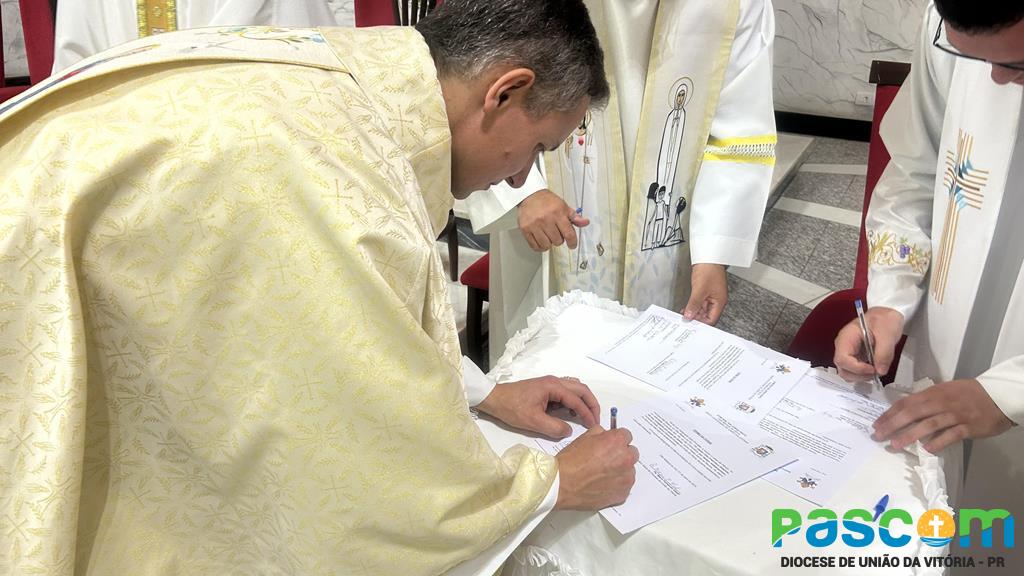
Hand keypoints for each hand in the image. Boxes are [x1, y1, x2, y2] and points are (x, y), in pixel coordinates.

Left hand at [476, 376, 599, 438]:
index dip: (587, 414)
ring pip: (575, 388)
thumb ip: (554, 427)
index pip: (577, 400)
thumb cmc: (512, 408)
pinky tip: (571, 412)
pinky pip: (566, 391)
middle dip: (591, 404)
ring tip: (586, 416)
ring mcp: (550, 383)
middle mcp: (555, 381)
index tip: (594, 426)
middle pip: (581, 389)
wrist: (494, 398)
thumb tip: (568, 431)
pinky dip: (574, 400)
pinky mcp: (545, 388)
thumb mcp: (533, 422)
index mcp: (553, 387)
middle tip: (596, 419)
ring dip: (583, 400)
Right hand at [517, 189, 589, 251]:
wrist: (529, 195)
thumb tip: (585, 222)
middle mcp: (546, 219)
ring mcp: (535, 225)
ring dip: (549, 243)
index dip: (573, 242)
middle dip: (559, 239)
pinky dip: (540, 246)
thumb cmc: (546, 201)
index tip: (572, 245)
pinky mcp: (525, 229)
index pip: (569, 234)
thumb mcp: (563, 206)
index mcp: (557, 213)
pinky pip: (535, 246)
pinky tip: (542, 241)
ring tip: (548, 235)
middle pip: (558, 241)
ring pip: (547, 245)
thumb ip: (574, 217)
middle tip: (556, 232)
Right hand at [555, 426, 637, 509]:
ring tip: (603, 474)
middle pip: (632, 453)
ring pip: (629, 470)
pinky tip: (603, 485)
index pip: (627, 435)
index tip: (612, 444)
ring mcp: (625, 478)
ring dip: (620, 470)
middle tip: (607, 459)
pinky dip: (617, 485)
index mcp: (617, 442)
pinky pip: (625, 486)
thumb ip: (600, 433)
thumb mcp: (583, 438)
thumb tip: (605, 435)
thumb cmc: (570, 462)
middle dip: (622, 454)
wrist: (562, 484)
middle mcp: (625, 459)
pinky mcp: (622, 493)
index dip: (617, 439)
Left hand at [682, 263, 726, 324]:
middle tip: (685, 320)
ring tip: (684, 314)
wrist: (708, 257)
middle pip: (707, 315)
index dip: (701, 323)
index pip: (711, 319)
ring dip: (694, 312)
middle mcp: (717, 300)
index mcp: (720, 302)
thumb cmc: (709, 270)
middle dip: (696, 318)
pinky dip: (693, 306)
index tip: (691, 324)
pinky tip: (687, 307)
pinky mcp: (706, 291)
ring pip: (703, 309)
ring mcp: (711, 296)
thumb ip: (694, 304)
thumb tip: (689, 316)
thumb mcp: (699, 290)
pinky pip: (700, 302)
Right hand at [834, 306, 903, 381]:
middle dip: (858, 375)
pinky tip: (874, 369)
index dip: (856, 368)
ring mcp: (849, 352)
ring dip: (860, 377)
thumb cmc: (884, 319)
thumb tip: (880, 371)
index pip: (842, 358)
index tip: (873, 369)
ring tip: (876, 371)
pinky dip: (863, 375)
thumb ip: (884, 352)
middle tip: (876, 372)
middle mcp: (844, 346)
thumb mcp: (887, 333)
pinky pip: (854, 371)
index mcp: (846, 337)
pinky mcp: (855, 357)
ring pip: (847, 372)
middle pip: (842, 368)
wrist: (887, 315)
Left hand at [872, 379, 1013, 452]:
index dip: (890, 413)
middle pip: (912, 413)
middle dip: (893, 424)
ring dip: (910, 435)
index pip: (906, 402)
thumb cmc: (968, 394)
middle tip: (878, 435)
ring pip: (928, 424)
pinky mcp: (968, 426)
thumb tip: (905, 411)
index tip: (876, 423)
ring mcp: (955, 415)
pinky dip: (938, 441)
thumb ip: (926, 400)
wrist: (998, 396)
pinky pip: (951, 435)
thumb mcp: (944, 390)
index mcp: (933, 393)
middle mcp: (941, 402)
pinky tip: (927, 449)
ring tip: (895, 444)